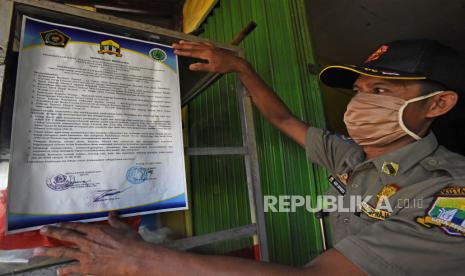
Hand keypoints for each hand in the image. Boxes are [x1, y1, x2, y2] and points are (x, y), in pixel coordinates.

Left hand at [34, 212, 152, 275]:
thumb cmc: (131, 242)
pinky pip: (72, 269)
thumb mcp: (123, 228)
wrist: (133, 258)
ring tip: (36, 252)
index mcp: (95, 230)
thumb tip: (111, 214)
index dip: (65, 224)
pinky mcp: (87, 267)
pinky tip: (58, 271)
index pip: (76, 226)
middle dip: (52, 232)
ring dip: (49, 251)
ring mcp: (85, 254)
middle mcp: (87, 241)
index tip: (57, 223)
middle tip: (42, 230)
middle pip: (66, 235)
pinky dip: (65, 270)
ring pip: (63, 251)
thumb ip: (115, 221)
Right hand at [172, 40, 247, 73]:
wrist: (236, 62)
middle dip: (182, 46)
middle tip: (173, 45)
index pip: (191, 52)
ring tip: (181, 42)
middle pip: (192, 46)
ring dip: (188, 43)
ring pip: (197, 44)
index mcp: (206, 53)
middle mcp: (207, 48)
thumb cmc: (224, 67)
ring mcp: (211, 47)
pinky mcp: (213, 48)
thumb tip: (190, 66)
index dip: (183, 52)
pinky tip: (196, 43)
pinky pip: (202, 43)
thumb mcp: (212, 69)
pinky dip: (197, 43)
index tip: (175, 51)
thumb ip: (201, 67)